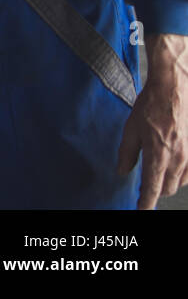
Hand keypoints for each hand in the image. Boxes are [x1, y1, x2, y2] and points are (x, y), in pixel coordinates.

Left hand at [118, 32, 187, 208]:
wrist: (172, 89)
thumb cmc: (150, 106)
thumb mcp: (130, 129)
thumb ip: (127, 153)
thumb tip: (123, 171)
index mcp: (158, 155)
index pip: (152, 188)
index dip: (145, 203)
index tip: (140, 211)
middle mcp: (177, 159)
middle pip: (165, 189)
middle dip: (153, 191)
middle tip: (141, 187)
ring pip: (177, 182)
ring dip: (165, 183)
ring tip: (153, 174)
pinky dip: (178, 175)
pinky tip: (168, 166)